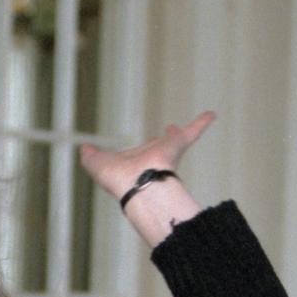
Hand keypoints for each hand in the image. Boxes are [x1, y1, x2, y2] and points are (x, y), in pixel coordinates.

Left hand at [79, 111, 215, 200]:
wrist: (137, 183)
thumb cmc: (117, 178)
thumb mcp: (95, 164)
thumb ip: (90, 157)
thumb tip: (84, 149)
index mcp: (133, 163)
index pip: (135, 155)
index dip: (136, 152)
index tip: (139, 149)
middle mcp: (151, 159)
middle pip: (156, 147)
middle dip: (159, 143)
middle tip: (167, 133)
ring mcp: (166, 152)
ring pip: (176, 140)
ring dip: (180, 135)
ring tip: (186, 126)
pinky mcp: (178, 144)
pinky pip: (193, 131)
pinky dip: (202, 123)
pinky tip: (212, 114)